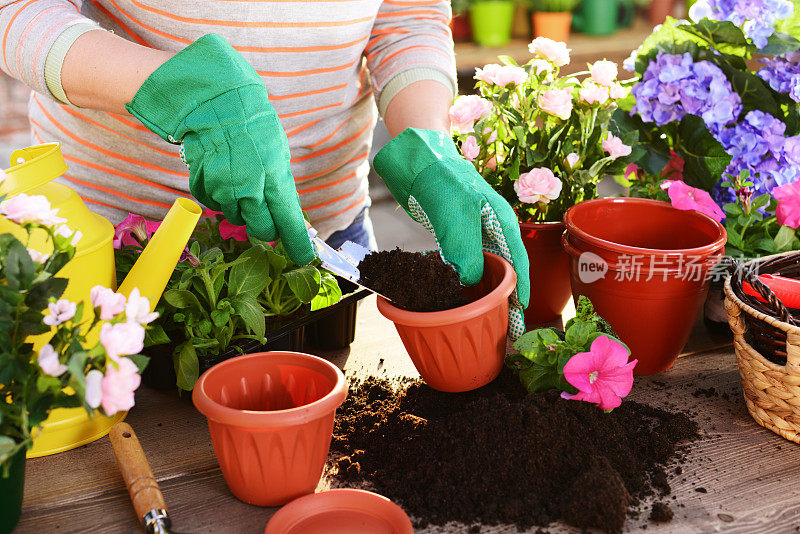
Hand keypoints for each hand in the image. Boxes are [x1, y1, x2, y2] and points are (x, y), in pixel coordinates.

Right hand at [125, 34, 313, 264]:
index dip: (297, 244)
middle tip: (266, 213)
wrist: (216, 103)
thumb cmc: (253, 126)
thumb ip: (281, 187)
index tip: (304, 257)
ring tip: (242, 179)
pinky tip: (224, 174)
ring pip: (236, 218)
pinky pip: (215, 204)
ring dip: (242, 208)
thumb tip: (288, 214)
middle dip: (266, 227)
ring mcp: (223, 190)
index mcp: (274, 180)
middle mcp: (249, 190)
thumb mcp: (278, 155)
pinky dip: (221, 197)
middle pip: (261, 229)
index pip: (289, 223)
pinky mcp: (203, 187)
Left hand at [374, 128, 529, 337]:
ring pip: (481, 263)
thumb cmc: (443, 182)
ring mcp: (472, 228)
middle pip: (503, 265)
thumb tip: (469, 283)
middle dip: (504, 294)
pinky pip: (461, 258)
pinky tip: (455, 288)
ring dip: (481, 287)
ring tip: (480, 312)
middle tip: (502, 322)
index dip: (522, 287)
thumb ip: (466, 253)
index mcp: (502, 221)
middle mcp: (491, 227)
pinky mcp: (452, 230)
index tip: (522, 311)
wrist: (418, 159)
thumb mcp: (457, 220)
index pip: (519, 261)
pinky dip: (461, 274)